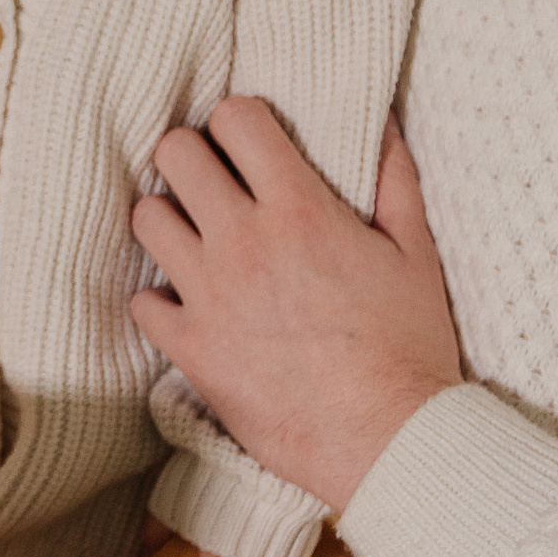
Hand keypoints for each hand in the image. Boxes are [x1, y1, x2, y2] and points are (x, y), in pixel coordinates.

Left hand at [129, 102, 461, 511]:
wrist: (388, 438)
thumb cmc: (409, 346)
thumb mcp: (415, 250)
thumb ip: (393, 177)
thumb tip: (377, 118)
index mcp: (299, 208)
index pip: (234, 117)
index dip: (238, 121)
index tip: (248, 142)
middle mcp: (243, 241)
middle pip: (174, 153)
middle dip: (191, 156)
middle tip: (212, 180)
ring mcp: (209, 294)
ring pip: (145, 218)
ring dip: (168, 219)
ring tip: (195, 237)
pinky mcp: (190, 348)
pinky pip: (142, 301)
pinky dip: (160, 300)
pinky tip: (189, 305)